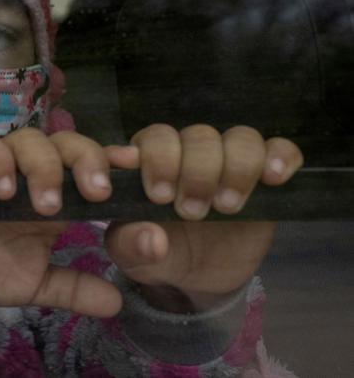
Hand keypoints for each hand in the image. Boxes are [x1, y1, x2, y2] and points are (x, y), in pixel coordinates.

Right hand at [0, 128, 123, 317]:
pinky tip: (4, 191)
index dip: (111, 158)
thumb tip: (117, 304)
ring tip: (47, 206)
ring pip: (28, 140)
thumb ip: (75, 289)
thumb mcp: (37, 283)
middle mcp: (30, 170)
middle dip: (86, 160)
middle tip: (97, 192)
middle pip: (66, 141)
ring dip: (43, 168)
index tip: (134, 168)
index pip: (88, 161)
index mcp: (55, 191)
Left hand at [103, 124, 302, 307]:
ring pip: (239, 138)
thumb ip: (132, 247)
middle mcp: (187, 152)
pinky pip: (279, 148)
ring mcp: (227, 160)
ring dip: (236, 169)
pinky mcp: (264, 174)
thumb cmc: (158, 254)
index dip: (155, 159)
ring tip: (227, 207)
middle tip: (191, 212)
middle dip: (196, 173)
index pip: (151, 139)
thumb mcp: (135, 258)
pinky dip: (280, 157)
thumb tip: (153, 240)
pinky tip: (273, 179)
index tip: (158, 196)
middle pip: (197, 136)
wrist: (199, 277)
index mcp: (148, 162)